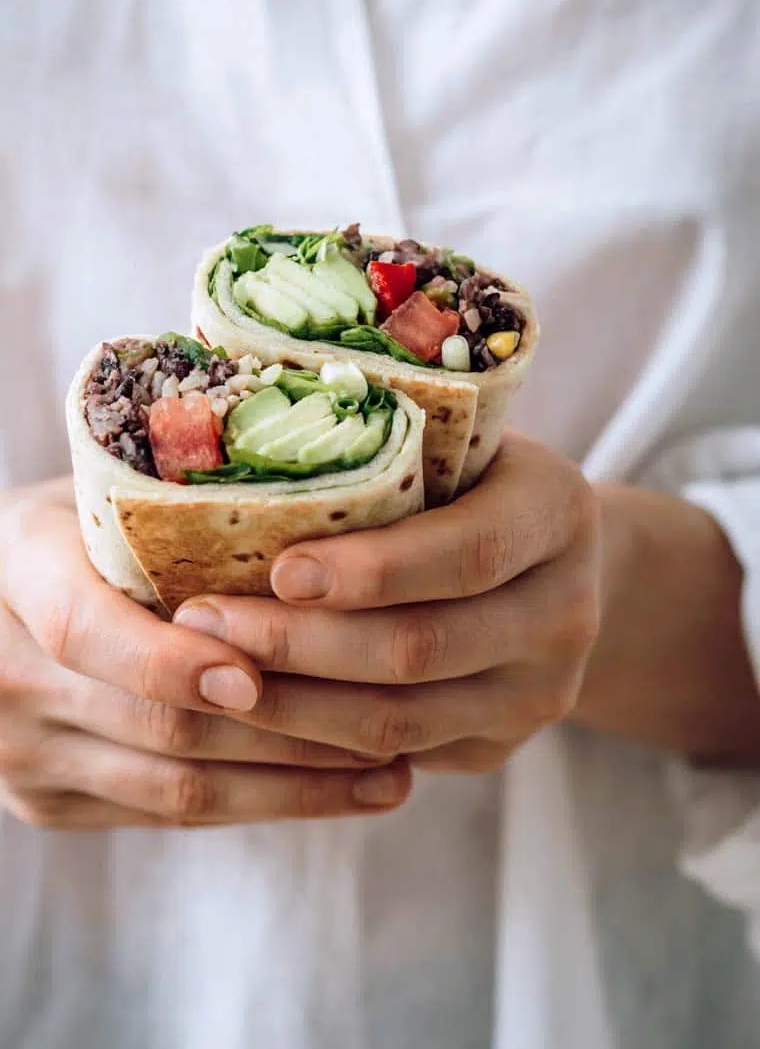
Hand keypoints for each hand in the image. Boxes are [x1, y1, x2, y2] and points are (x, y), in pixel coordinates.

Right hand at [0, 479, 409, 829]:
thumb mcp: (111, 494)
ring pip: (177, 788)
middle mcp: (3, 669)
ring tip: (387, 774)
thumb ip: (175, 515)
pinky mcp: (50, 802)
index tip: (259, 677)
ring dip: (293, 786)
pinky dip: (260, 804)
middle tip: (387, 723)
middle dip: (286, 731)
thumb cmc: (91, 523)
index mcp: (16, 567)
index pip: (86, 629)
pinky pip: (169, 817)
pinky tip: (335, 790)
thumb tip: (326, 532)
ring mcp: (22, 751)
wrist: (10, 595)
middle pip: (156, 724)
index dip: (173, 661)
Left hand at [174, 434, 600, 771]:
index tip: (278, 569)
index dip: (373, 569)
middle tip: (203, 623)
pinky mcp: (498, 746)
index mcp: (556, 513)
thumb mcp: (457, 446)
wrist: (552, 564)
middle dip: (300, 644)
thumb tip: (238, 462)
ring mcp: (540, 693)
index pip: (469, 552)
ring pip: (402, 722)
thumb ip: (387, 455)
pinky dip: (317, 741)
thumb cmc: (471, 482)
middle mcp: (567, 612)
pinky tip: (256, 711)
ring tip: (209, 673)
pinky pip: (397, 758)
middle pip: (423, 648)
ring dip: (293, 705)